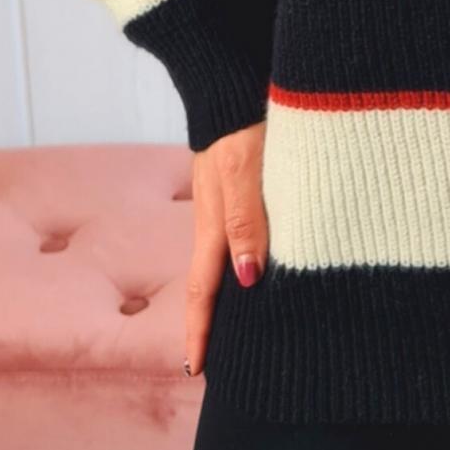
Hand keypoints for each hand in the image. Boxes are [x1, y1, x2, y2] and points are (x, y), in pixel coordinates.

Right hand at [184, 119, 267, 377]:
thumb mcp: (246, 171)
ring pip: (220, 260)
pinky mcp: (234, 184)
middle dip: (208, 324)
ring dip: (224, 296)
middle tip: (214, 365)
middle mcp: (213, 217)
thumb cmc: (244, 121)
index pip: (201, 290)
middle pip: (206, 283)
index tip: (197, 372)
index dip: (201, 331)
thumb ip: (246, 220)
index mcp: (212, 222)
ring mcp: (221, 201)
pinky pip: (233, 235)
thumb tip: (247, 279)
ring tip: (237, 329)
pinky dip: (237, 262)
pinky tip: (253, 267)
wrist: (232, 76)